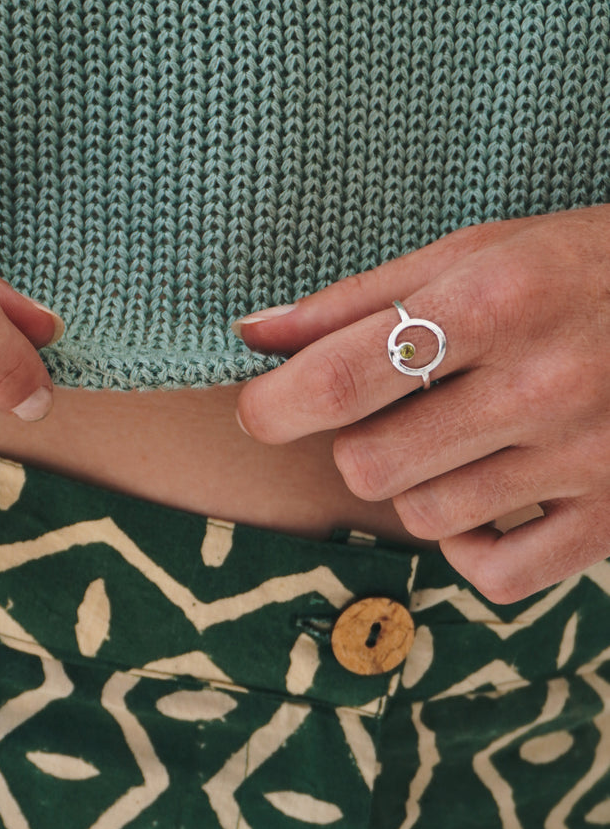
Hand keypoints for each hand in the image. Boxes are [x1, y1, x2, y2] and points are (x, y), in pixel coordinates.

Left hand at [233, 206, 609, 603]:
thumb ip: (357, 299)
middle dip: (357, 445)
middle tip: (396, 414)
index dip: (274, 407)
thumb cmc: (586, 265)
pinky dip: (475, 551)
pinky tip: (491, 504)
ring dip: (417, 488)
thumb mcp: (477, 250)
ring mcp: (585, 459)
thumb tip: (252, 336)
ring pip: (425, 520)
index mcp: (493, 301)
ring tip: (459, 442)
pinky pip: (499, 578)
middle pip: (369, 466)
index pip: (341, 381)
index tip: (264, 408)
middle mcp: (539, 384)